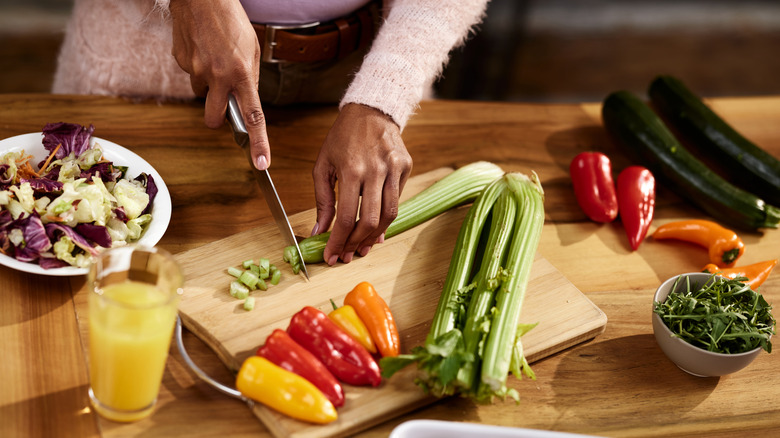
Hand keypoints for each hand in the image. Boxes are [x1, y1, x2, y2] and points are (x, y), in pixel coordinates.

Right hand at [169, 0, 269, 169]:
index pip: (252, 117)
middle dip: (218, 118)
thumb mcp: (253, 48)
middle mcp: (218, 76)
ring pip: (202, 92)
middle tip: (223, 102)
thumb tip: (246, 98)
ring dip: (209, 84)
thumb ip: (250, 77)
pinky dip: (198, 66)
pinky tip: (203, 47)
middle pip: (214, 119)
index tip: (261, 163)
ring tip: (214, 57)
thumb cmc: (231, 18)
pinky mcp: (181, 62)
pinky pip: (191, 73)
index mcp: (241, 74)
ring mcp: (196, 70)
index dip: (257, 143)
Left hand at [312, 104, 412, 264]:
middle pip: (370, 220)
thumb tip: (320, 230)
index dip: (339, 241)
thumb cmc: (343, 137)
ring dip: (374, 236)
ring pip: (389, 215)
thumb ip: (322, 200)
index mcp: (351, 169)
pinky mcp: (406, 167)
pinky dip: (386, 218)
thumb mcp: (323, 165)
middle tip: (347, 254)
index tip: (332, 255)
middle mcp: (375, 170)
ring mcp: (394, 168)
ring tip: (362, 246)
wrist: (371, 110)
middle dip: (357, 243)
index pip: (345, 216)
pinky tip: (375, 228)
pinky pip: (397, 200)